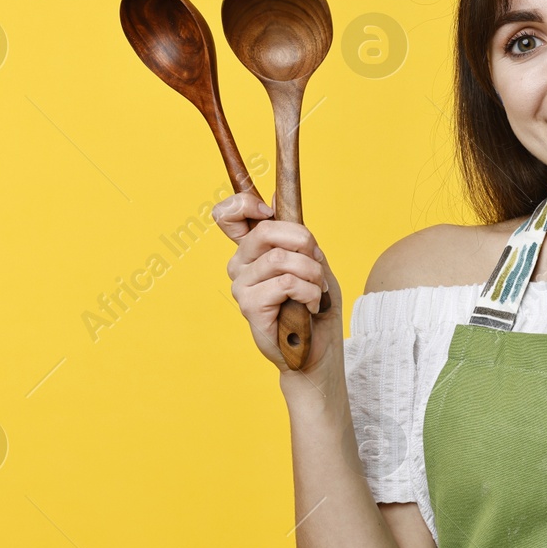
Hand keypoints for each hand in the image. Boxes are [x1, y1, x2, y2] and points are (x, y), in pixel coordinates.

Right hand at [215, 192, 342, 374]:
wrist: (319, 350)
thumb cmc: (315, 305)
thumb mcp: (312, 261)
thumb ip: (295, 235)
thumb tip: (275, 198)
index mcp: (252, 250)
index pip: (227, 215)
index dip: (244, 204)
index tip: (268, 210)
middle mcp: (240, 264)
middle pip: (266, 231)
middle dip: (304, 241)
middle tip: (317, 260)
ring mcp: (241, 285)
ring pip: (282, 259)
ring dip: (312, 273)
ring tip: (318, 290)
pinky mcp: (250, 305)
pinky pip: (286, 283)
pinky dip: (309, 291)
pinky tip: (310, 306)